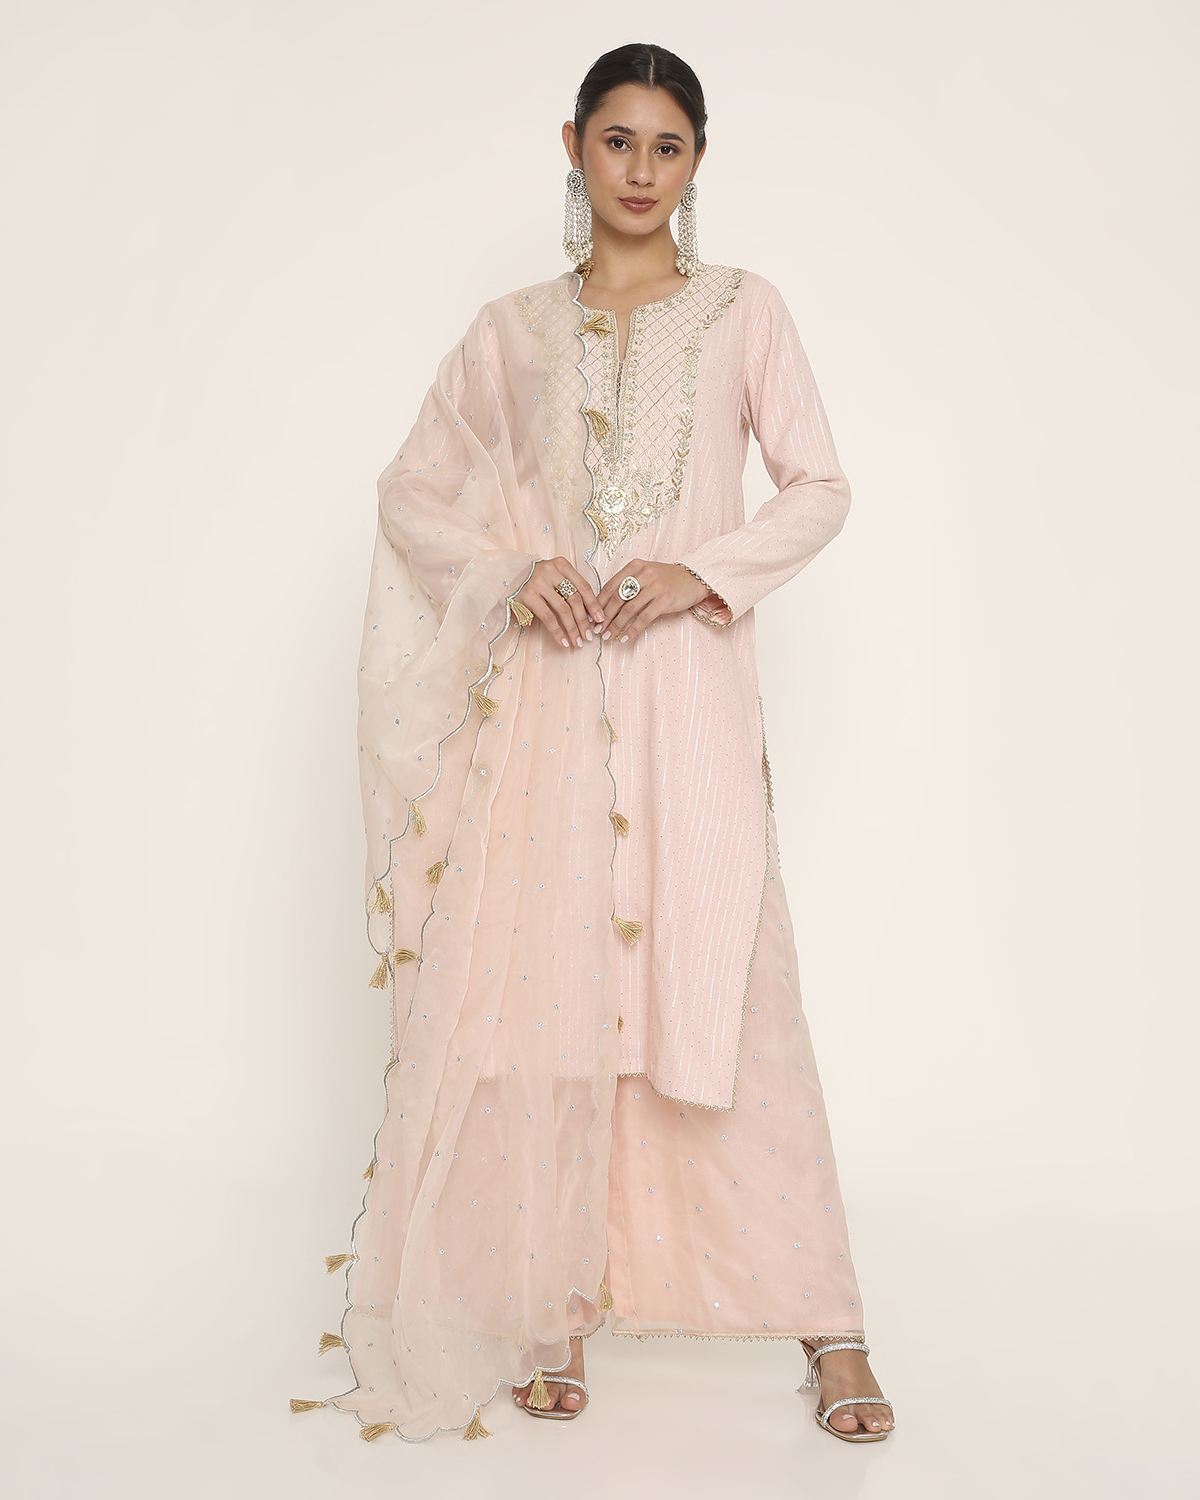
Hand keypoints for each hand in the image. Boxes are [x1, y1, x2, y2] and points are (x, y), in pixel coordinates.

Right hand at [514, 557, 602, 647]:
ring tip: (578, 641)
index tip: (600, 619)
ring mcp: (539, 583)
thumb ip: (569, 587)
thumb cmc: (535, 579)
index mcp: (562, 565)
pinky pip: (548, 618)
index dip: (594, 604)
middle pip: (575, 599)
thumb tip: (589, 614)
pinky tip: (563, 642)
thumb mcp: (553, 575)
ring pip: (563, 610)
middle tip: (589, 636)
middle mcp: (551, 571)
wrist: (506, 576)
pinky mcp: (528, 596)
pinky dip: (558, 632)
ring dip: (573, 628)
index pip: (583, 586)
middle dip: (584, 620)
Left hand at [595, 561, 710, 644]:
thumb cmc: (666, 579)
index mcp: (634, 566)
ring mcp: (655, 587)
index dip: (598, 603)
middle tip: (596, 630)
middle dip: (605, 617)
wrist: (693, 579)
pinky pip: (644, 618)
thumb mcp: (645, 574)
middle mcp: (643, 574)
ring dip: (616, 625)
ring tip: (608, 636)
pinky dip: (633, 630)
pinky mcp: (664, 600)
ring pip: (629, 609)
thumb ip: (628, 585)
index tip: (590, 617)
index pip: (610, 586)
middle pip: (617, 599)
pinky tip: (625, 638)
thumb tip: (605, 606)